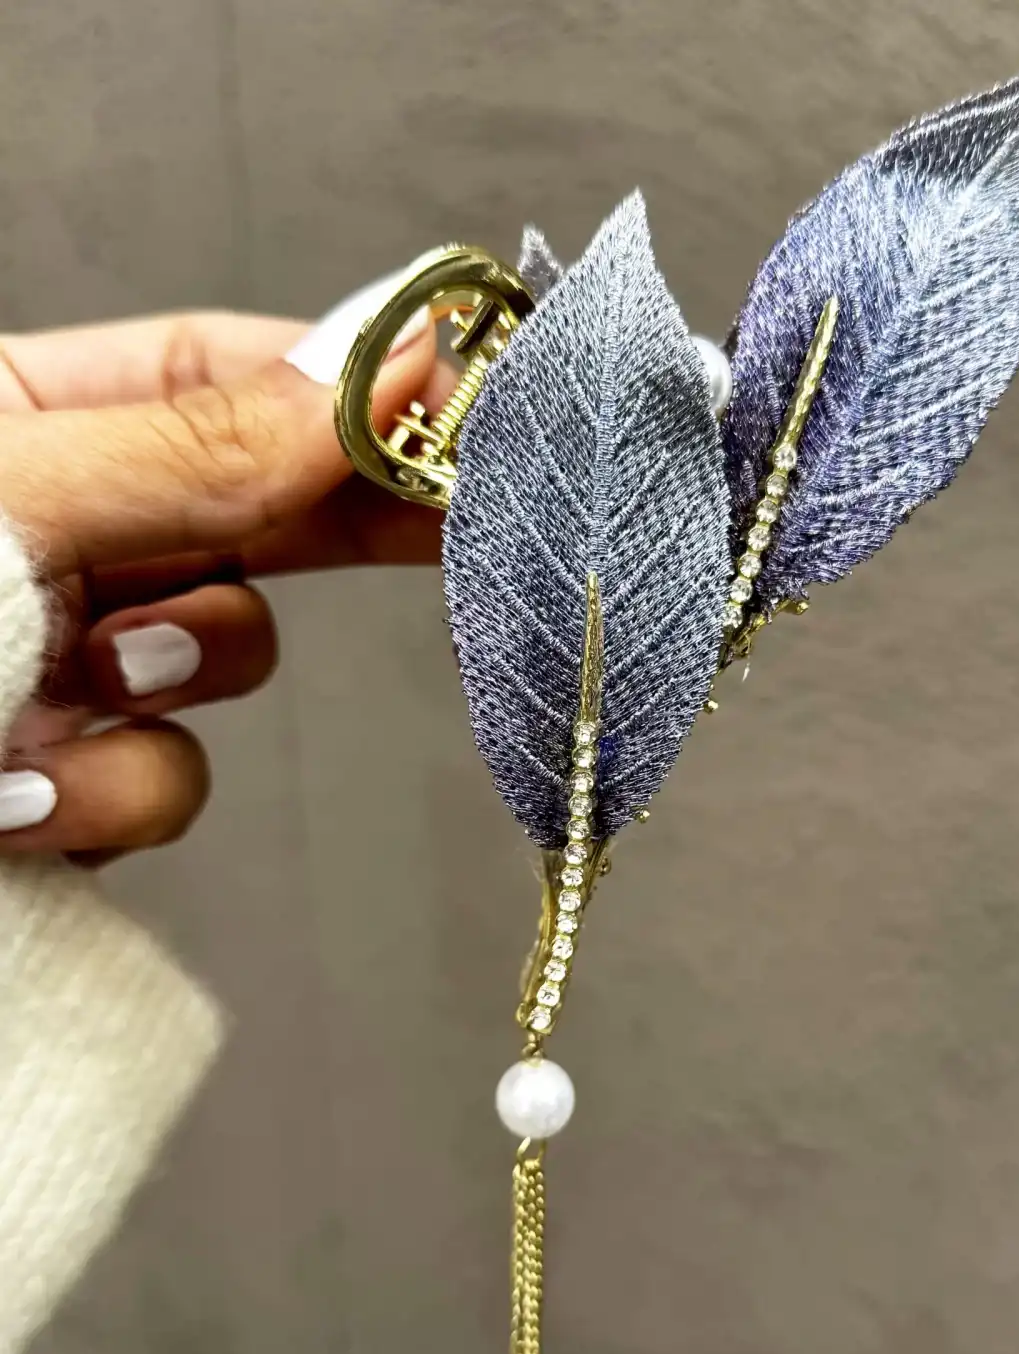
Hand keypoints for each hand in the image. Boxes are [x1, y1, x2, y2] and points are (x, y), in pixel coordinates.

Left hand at [0, 301, 451, 862]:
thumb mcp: (2, 509)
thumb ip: (189, 452)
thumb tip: (363, 373)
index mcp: (14, 426)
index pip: (214, 373)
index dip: (339, 382)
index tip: (454, 396)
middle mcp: (49, 538)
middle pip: (247, 509)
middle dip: (336, 527)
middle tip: (460, 524)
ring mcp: (59, 666)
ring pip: (219, 671)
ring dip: (171, 691)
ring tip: (70, 692)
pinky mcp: (62, 785)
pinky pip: (160, 787)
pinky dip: (103, 800)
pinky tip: (14, 802)